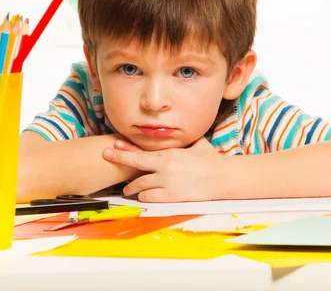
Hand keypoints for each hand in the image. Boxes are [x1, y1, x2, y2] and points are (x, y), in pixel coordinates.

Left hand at [102, 138, 225, 201]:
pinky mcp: (171, 197)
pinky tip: (143, 196)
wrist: (223, 178)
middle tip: (108, 159)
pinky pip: (149, 198)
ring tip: (128, 189)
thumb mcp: (197, 145)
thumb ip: (185, 141)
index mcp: (169, 154)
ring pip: (140, 186)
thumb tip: (182, 132)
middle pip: (135, 166)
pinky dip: (144, 197)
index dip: (124, 150)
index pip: (141, 151)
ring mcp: (166, 183)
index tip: (112, 147)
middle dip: (119, 162)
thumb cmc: (211, 161)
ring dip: (132, 187)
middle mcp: (164, 168)